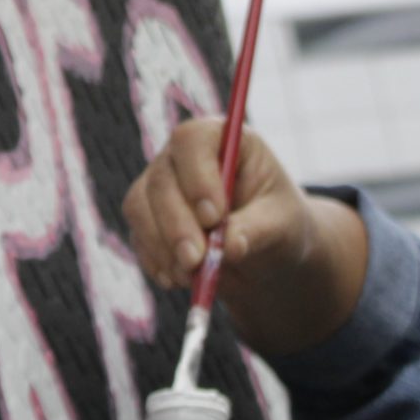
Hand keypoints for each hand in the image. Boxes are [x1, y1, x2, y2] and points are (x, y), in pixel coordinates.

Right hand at [121, 117, 368, 356]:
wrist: (265, 250)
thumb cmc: (279, 222)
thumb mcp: (282, 223)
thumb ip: (256, 229)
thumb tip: (228, 246)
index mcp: (220, 139)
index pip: (192, 141)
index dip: (197, 176)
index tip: (214, 217)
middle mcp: (182, 156)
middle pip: (161, 179)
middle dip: (176, 225)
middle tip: (196, 261)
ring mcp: (159, 185)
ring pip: (140, 208)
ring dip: (162, 246)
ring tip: (193, 276)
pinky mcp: (147, 218)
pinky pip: (138, 237)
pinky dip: (156, 262)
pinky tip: (179, 280)